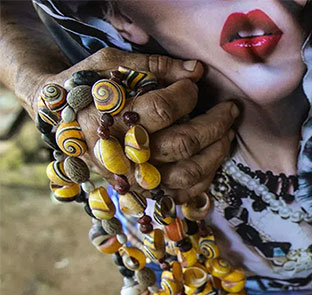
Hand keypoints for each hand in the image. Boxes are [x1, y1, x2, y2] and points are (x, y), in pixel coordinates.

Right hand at [32, 47, 238, 202]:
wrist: (61, 120)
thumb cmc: (89, 87)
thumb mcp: (111, 65)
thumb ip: (154, 66)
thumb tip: (197, 71)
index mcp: (109, 120)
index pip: (161, 109)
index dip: (186, 94)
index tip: (194, 83)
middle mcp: (121, 156)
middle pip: (182, 143)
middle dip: (216, 123)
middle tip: (230, 108)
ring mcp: (134, 180)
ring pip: (189, 173)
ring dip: (217, 152)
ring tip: (228, 132)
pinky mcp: (144, 193)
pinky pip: (184, 193)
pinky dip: (207, 177)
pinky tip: (214, 155)